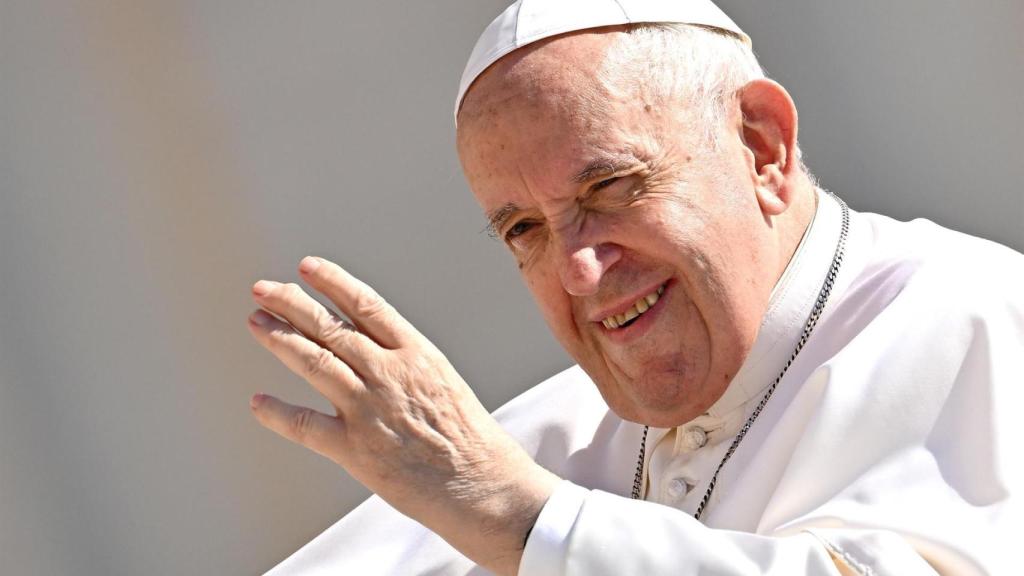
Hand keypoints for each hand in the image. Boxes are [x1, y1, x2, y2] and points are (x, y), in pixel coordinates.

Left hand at [246, 256, 557, 574]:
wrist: (483, 485)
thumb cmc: (470, 438)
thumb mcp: (444, 381)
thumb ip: (405, 363)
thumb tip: (370, 346)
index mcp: (416, 353)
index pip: (366, 305)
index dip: (332, 282)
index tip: (307, 267)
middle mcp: (389, 373)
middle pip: (329, 327)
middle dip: (291, 303)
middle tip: (263, 289)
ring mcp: (369, 409)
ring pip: (313, 362)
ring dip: (279, 339)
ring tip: (256, 321)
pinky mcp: (354, 449)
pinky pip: (304, 425)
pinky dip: (276, 412)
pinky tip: (258, 401)